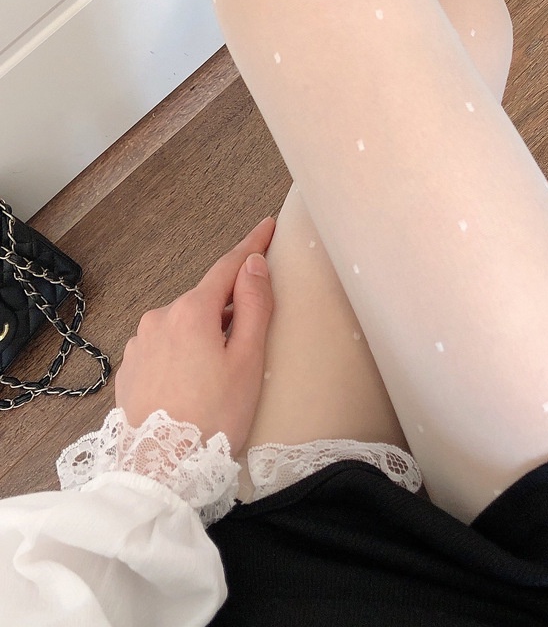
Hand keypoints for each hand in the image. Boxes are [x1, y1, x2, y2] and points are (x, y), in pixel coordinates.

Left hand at [115, 216, 276, 455]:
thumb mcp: (248, 359)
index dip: (251, 245)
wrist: (162, 470)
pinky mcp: (131, 368)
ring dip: (206, 331)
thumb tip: (253, 264)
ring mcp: (140, 344)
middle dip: (231, 305)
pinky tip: (195, 380)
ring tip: (223, 370)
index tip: (267, 226)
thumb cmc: (215, 416)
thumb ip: (254, 305)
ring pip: (184, 323)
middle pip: (206, 298)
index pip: (228, 265)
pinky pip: (165, 345)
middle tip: (253, 334)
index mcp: (191, 311)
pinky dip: (185, 350)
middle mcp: (159, 318)